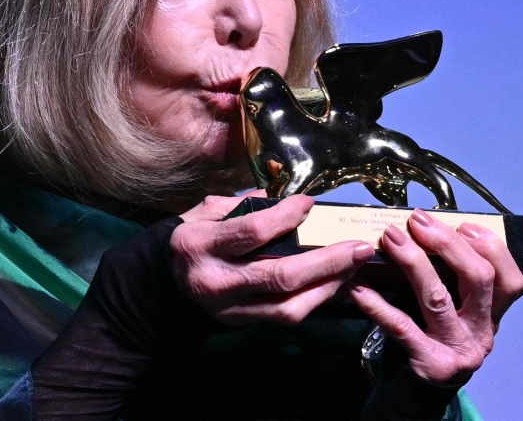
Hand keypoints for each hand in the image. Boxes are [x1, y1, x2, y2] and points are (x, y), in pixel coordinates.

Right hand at [170, 192, 375, 325]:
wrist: (163, 289)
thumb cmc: (189, 241)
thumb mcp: (201, 213)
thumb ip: (237, 204)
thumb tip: (278, 198)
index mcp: (200, 245)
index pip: (252, 232)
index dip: (286, 216)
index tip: (310, 203)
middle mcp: (217, 281)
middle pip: (281, 275)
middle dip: (327, 261)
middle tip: (359, 246)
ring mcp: (231, 309)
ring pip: (289, 306)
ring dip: (329, 286)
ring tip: (356, 266)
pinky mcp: (244, 324)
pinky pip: (288, 317)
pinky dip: (317, 300)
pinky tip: (337, 283)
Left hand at [350, 208, 522, 385]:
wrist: (419, 393)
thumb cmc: (433, 338)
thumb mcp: (453, 310)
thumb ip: (450, 278)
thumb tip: (425, 229)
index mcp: (493, 315)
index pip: (508, 278)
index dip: (489, 246)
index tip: (462, 223)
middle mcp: (482, 332)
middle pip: (478, 279)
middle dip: (447, 243)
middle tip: (418, 221)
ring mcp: (457, 349)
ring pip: (438, 298)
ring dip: (413, 262)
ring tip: (390, 239)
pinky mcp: (428, 362)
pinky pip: (401, 326)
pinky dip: (377, 304)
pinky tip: (359, 287)